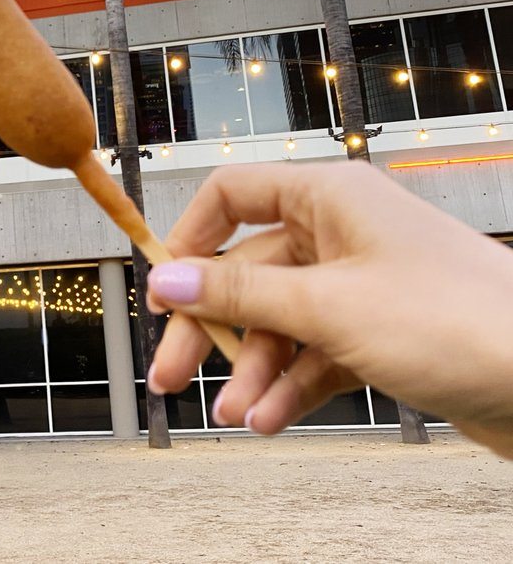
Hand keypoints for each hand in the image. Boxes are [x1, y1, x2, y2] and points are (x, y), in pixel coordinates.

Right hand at [145, 162, 512, 457]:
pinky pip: (313, 352)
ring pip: (279, 320)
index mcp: (327, 198)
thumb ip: (240, 292)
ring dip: (252, 370)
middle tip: (171, 376)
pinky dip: (289, 385)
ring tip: (235, 416)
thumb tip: (168, 278)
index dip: (189, 241)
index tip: (163, 290)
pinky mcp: (376, 330)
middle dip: (209, 328)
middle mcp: (339, 234)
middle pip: (247, 272)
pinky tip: (270, 419)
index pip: (232, 197)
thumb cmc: (454, 319)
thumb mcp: (327, 306)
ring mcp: (358, 284)